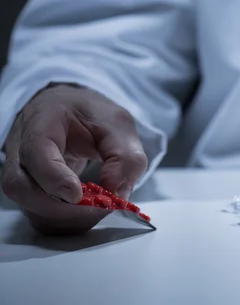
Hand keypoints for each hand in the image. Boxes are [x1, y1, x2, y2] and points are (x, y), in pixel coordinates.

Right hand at [1, 84, 147, 234]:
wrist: (72, 112)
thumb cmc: (91, 115)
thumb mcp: (117, 123)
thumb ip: (125, 155)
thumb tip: (117, 192)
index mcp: (41, 122)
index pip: (35, 154)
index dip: (54, 179)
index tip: (78, 195)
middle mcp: (21, 149)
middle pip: (22, 188)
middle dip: (64, 208)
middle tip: (101, 206)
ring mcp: (21, 173)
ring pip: (30, 208)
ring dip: (68, 218)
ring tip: (99, 207)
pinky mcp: (30, 192)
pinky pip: (40, 216)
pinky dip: (67, 222)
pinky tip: (89, 211)